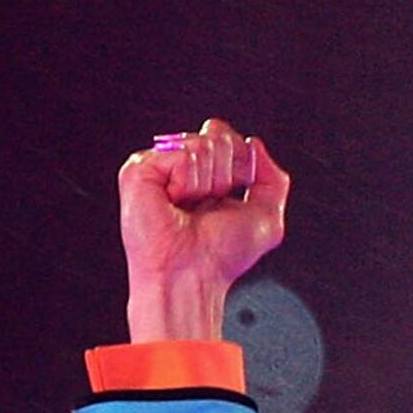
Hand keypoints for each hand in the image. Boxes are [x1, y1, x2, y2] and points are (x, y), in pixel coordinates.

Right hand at [118, 118, 291, 341]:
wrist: (191, 275)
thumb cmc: (222, 255)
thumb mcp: (267, 216)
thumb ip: (273, 178)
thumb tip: (254, 144)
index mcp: (204, 173)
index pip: (227, 137)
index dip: (241, 164)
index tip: (230, 195)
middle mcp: (180, 166)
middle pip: (218, 138)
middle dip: (225, 175)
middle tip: (207, 206)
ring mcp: (158, 166)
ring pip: (201, 145)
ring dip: (206, 184)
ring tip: (188, 208)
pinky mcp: (139, 170)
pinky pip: (182, 155)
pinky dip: (187, 182)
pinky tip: (173, 202)